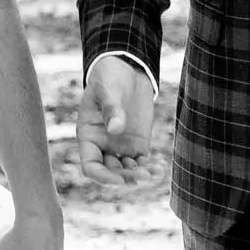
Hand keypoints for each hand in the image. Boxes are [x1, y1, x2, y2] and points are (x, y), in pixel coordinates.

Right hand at [77, 56, 157, 184]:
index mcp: (88, 136)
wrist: (125, 69)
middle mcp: (103, 145)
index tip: (119, 180)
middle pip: (111, 172)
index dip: (103, 177)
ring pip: (128, 171)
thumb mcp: (106, 89)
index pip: (91, 166)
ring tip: (155, 172)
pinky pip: (143, 162)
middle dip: (126, 177)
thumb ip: (110, 108)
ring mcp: (120, 146)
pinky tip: (161, 168)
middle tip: (143, 175)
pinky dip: (152, 168)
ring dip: (140, 176)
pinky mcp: (138, 143)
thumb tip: (116, 129)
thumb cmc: (108, 77)